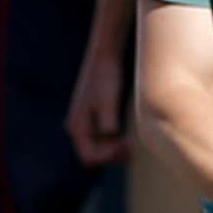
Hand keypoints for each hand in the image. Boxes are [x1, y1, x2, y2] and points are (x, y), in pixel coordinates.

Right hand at [63, 9, 132, 165]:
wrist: (105, 54)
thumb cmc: (106, 76)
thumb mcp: (108, 100)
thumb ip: (107, 122)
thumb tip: (110, 139)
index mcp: (77, 127)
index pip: (89, 158)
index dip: (110, 158)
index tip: (129, 147)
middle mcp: (77, 127)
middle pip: (94, 155)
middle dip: (113, 155)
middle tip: (134, 146)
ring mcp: (85, 121)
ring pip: (99, 146)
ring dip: (115, 148)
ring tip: (134, 140)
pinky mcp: (94, 114)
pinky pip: (102, 136)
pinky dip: (115, 139)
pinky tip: (130, 131)